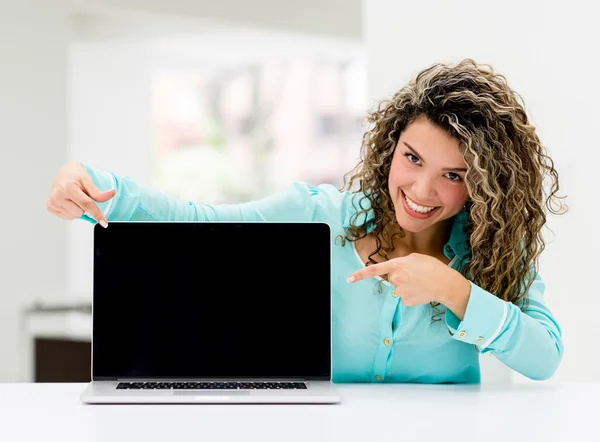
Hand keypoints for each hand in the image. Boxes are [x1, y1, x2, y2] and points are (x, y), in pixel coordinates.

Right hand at [46, 161, 114, 225]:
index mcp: (67, 187)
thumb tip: (111, 194)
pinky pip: (68, 217)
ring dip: (78, 209)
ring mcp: (52, 202)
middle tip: (81, 195)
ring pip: (75, 216)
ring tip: (74, 197)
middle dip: (85, 206)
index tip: (104, 222)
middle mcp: (57, 195)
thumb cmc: (76, 176)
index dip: (97, 213)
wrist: (64, 174)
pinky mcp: (50, 207)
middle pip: (81, 212)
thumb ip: (98, 192)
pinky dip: (72, 211)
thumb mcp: (88, 180)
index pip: (86, 204)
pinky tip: (69, 201)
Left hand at [347, 253, 470, 315]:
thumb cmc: (432, 267)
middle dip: (400, 277)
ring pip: (398, 288)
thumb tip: (396, 270)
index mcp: (397, 265)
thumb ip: (402, 262)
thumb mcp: (415, 257)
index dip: (360, 274)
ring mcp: (399, 291)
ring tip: (420, 282)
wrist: (445, 284)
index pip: (374, 270)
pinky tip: (420, 290)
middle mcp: (395, 278)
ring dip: (407, 285)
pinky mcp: (405, 301)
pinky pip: (404, 296)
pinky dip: (411, 294)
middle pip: (392, 278)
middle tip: (415, 275)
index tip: (349, 279)